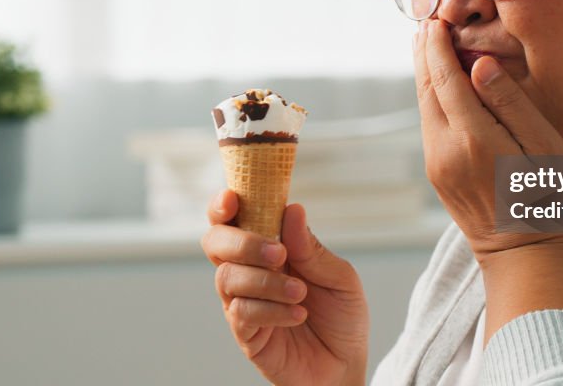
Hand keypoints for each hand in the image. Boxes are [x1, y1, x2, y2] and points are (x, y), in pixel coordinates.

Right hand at [201, 190, 368, 385]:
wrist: (346, 364)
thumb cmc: (341, 315)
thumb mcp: (340, 277)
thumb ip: (313, 248)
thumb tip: (292, 210)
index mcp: (270, 247)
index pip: (235, 218)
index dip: (223, 205)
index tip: (231, 198)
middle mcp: (250, 270)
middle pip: (216, 243)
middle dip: (242, 242)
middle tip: (279, 253)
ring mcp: (243, 302)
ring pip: (228, 278)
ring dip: (266, 282)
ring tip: (300, 293)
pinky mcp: (245, 333)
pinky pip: (242, 313)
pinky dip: (272, 310)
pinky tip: (298, 314)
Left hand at [414, 19, 562, 259]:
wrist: (523, 252)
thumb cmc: (545, 196)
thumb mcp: (542, 146)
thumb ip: (510, 103)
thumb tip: (480, 65)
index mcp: (473, 138)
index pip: (445, 79)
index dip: (437, 47)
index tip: (434, 21)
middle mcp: (445, 150)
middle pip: (426, 89)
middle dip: (423, 54)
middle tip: (425, 23)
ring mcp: (436, 164)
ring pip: (423, 107)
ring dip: (423, 74)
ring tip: (426, 44)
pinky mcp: (436, 174)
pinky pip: (428, 125)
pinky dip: (430, 97)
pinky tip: (438, 85)